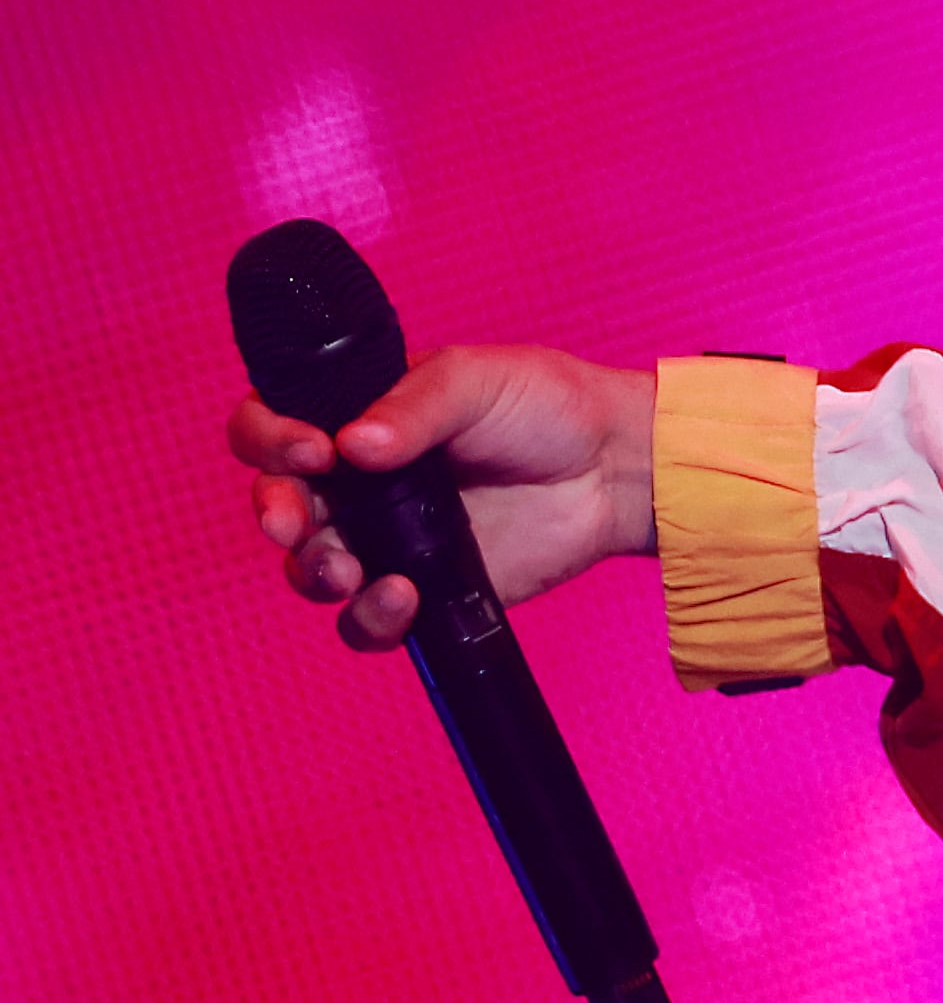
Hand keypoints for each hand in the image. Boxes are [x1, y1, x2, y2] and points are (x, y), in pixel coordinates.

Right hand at [233, 346, 658, 650]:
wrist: (612, 467)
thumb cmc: (546, 405)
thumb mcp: (475, 381)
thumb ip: (413, 406)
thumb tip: (353, 443)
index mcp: (353, 419)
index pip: (272, 428)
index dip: (270, 440)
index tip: (313, 448)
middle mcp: (358, 483)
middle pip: (279, 505)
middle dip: (276, 515)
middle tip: (298, 523)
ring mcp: (387, 539)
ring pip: (313, 570)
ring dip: (315, 573)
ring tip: (352, 571)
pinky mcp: (422, 588)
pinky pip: (368, 621)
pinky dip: (370, 619)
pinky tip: (405, 597)